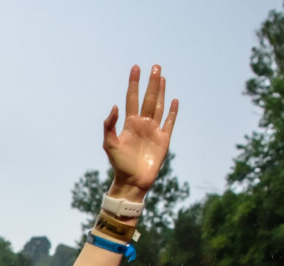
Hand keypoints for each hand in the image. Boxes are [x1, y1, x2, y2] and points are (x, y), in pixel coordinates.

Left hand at [103, 65, 178, 199]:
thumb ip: (109, 125)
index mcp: (129, 123)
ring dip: (161, 92)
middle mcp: (142, 124)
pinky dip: (172, 111)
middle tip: (155, 66)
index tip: (135, 68)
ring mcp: (153, 131)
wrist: (132, 181)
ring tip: (162, 77)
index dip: (133, 83)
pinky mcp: (163, 140)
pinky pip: (169, 122)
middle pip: (148, 98)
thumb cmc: (119, 164)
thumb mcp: (109, 144)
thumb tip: (115, 106)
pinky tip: (174, 100)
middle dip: (151, 83)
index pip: (132, 98)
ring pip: (158, 106)